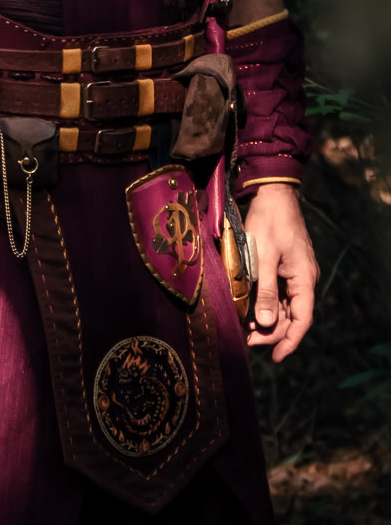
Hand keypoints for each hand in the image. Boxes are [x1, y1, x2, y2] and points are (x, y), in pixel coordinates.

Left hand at [243, 182, 317, 360]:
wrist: (272, 193)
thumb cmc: (269, 221)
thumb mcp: (263, 256)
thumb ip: (266, 290)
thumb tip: (266, 323)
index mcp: (304, 278)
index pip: (302, 319)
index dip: (290, 341)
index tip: (276, 357)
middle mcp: (303, 279)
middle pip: (292, 316)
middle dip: (273, 332)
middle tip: (249, 340)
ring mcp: (295, 273)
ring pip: (285, 305)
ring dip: (269, 319)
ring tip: (247, 328)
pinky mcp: (285, 266)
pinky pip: (279, 292)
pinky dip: (267, 303)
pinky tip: (251, 309)